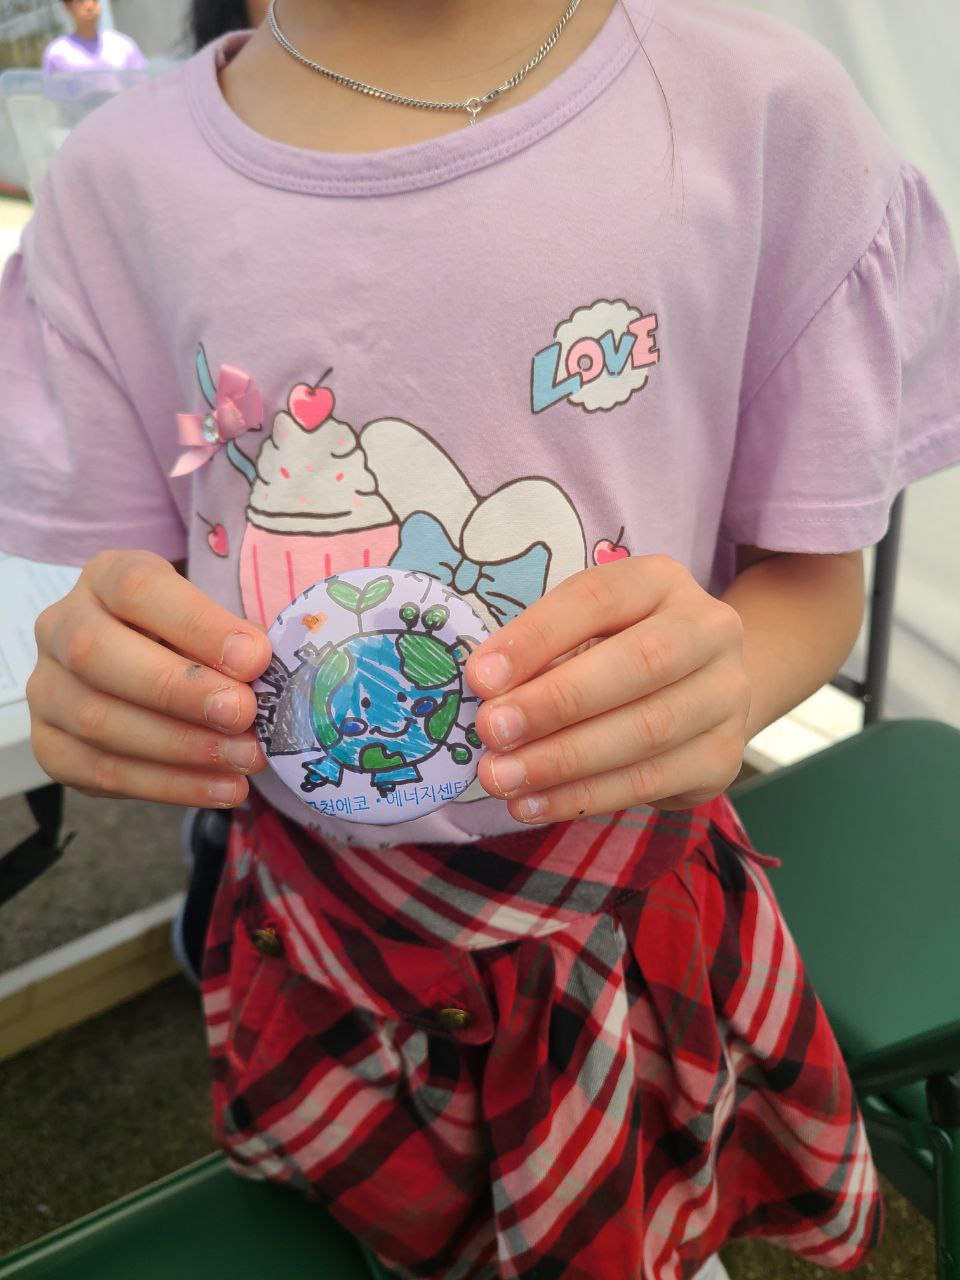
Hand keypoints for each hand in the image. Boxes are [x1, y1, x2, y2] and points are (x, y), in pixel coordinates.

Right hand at [28, 550, 271, 807]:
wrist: (149, 671)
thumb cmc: (190, 638)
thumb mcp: (212, 620)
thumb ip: (233, 639)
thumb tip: (258, 668)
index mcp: (104, 578)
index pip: (138, 589)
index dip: (197, 625)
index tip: (254, 658)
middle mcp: (61, 626)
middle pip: (98, 653)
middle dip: (179, 690)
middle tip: (243, 714)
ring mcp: (47, 689)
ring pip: (97, 720)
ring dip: (181, 746)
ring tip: (245, 759)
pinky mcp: (50, 745)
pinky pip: (100, 773)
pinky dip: (169, 785)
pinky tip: (222, 788)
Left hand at [466, 556, 750, 821]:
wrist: (703, 693)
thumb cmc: (619, 652)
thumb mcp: (584, 632)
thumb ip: (543, 654)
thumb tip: (489, 690)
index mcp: (663, 582)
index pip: (597, 598)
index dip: (537, 637)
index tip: (480, 677)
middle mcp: (710, 630)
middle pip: (638, 663)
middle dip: (556, 702)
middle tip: (492, 730)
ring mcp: (726, 696)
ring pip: (647, 730)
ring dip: (563, 760)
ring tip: (502, 777)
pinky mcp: (723, 758)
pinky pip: (650, 781)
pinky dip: (583, 796)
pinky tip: (533, 804)